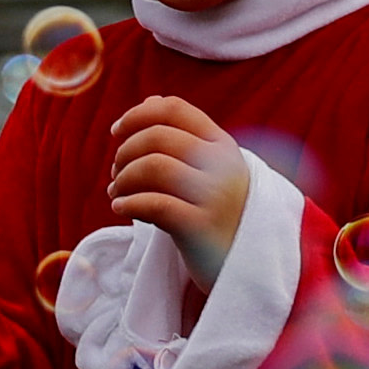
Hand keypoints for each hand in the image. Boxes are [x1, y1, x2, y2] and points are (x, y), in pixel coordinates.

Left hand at [108, 94, 249, 287]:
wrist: (251, 267)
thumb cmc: (221, 215)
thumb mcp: (211, 171)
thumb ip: (184, 137)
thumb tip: (150, 101)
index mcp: (223, 145)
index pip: (173, 109)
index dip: (137, 115)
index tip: (117, 132)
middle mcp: (221, 165)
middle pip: (157, 137)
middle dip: (125, 152)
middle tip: (117, 175)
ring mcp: (214, 195)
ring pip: (152, 166)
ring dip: (124, 179)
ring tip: (118, 194)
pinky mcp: (201, 227)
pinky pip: (154, 204)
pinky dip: (128, 203)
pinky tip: (121, 209)